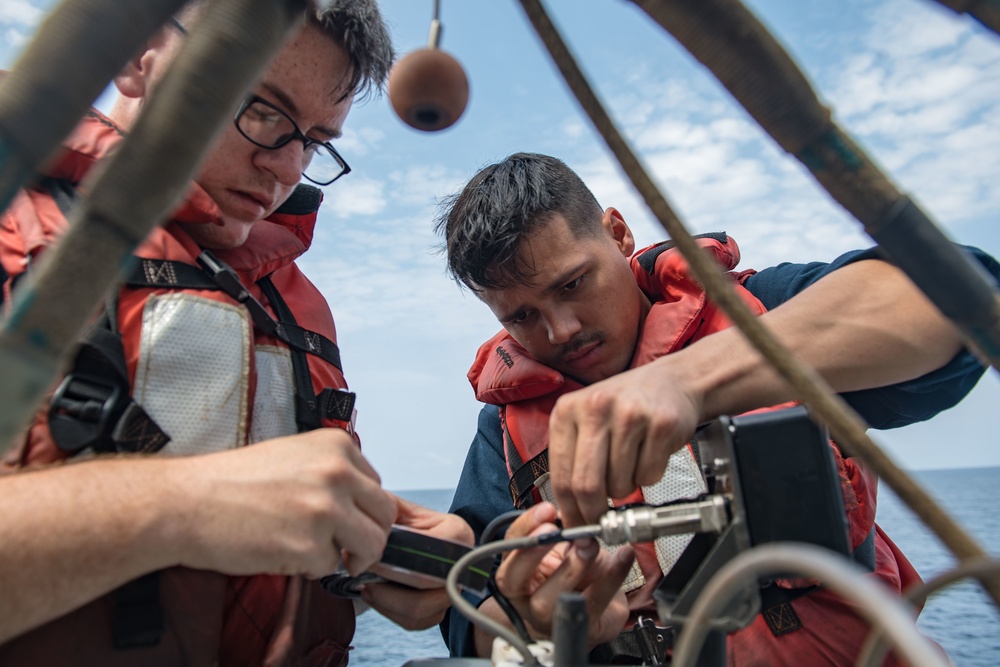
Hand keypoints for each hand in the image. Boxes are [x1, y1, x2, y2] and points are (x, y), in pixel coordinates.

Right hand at [167, 428, 395, 577]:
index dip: (362, 509)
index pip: (378, 486)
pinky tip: (285, 555)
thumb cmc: (229, 480)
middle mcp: (338, 473)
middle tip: (346, 547)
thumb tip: (358, 501)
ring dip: (350, 556)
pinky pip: (331, 567)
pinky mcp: (310, 545)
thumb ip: (331, 472)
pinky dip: (312, 569)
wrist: (185, 502)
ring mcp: (326, 509)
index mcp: (336, 446)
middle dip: (368, 536)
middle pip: (385, 516)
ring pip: (372, 545)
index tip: (347, 520)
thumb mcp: (293, 456)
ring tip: (320, 554)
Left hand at [360, 496, 473, 629]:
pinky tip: (375, 596)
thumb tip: (367, 536)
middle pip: (426, 585)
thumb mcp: (396, 508)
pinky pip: (415, 622)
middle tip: (362, 576)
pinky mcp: (439, 609)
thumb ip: (384, 513)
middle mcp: (461, 564)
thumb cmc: (402, 522)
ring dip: (386, 601)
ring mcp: (452, 589)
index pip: (432, 552)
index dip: (398, 559)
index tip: (370, 560)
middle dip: (389, 583)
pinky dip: (391, 612)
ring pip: (420, 609)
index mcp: (457, 533)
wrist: (408, 538)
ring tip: (366, 587)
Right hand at [491, 503, 631, 647]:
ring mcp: (547, 618)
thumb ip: (564, 532)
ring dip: (571, 566)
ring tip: (591, 545)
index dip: (525, 528)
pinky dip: (611, 576)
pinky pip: (592, 602)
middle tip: (559, 530)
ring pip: (547, 600)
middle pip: (513, 578)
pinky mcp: (579, 627)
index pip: (509, 546)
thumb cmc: (574, 576)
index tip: (546, 511)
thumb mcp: (566, 547)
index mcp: (516, 570)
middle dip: (535, 551)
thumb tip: (571, 514)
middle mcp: (524, 597)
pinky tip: (624, 556)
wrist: (594, 610)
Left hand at [548, 358, 701, 525]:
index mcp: (567, 410)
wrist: (672, 381)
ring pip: (620, 484)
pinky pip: (648, 475)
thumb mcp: (587, 422)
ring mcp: (629, 415)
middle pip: (587, 485)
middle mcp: (595, 408)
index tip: (576, 528)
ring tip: (630, 466)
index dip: (569, 511)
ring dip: (626, 489)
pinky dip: (649, 476)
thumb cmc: (626, 406)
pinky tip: (649, 453)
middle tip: (604, 520)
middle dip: (595, 512)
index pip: (560, 476)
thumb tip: (570, 514)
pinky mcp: (660, 424)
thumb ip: (574, 461)